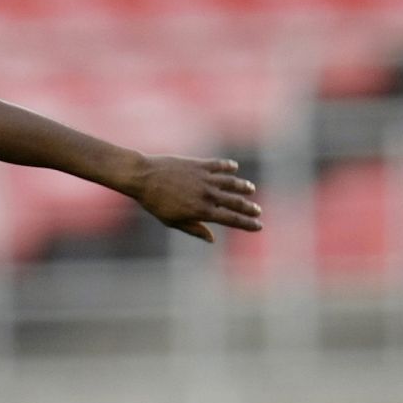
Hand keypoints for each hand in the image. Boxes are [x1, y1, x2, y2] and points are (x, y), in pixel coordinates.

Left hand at [131, 156, 262, 242]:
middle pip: (235, 202)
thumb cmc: (155, 203)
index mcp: (201, 211)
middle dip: (249, 208)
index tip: (258, 226)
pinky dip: (228, 167)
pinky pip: (219, 165)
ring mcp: (205, 178)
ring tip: (250, 189)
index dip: (247, 224)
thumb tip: (212, 238)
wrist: (144, 177)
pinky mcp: (200, 164)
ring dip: (243, 186)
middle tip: (258, 211)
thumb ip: (194, 229)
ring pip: (231, 182)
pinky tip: (234, 168)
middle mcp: (207, 195)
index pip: (231, 219)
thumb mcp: (173, 221)